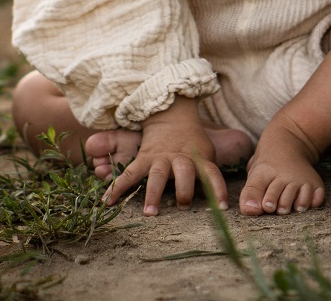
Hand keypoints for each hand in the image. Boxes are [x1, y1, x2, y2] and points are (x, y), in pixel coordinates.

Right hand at [103, 97, 227, 215]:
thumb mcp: (206, 152)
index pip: (212, 174)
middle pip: (184, 172)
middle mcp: (180, 158)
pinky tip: (107, 202)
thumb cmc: (192, 143)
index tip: (224, 207)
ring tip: (150, 213)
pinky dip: (118, 187)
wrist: (171, 117)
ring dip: (153, 193)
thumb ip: (209, 171)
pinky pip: (130, 174)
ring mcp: (160, 158)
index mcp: (198, 158)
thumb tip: (220, 202)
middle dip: (184, 189)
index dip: (219, 189)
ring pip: (157, 175)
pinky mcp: (143, 159)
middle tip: (183, 206)